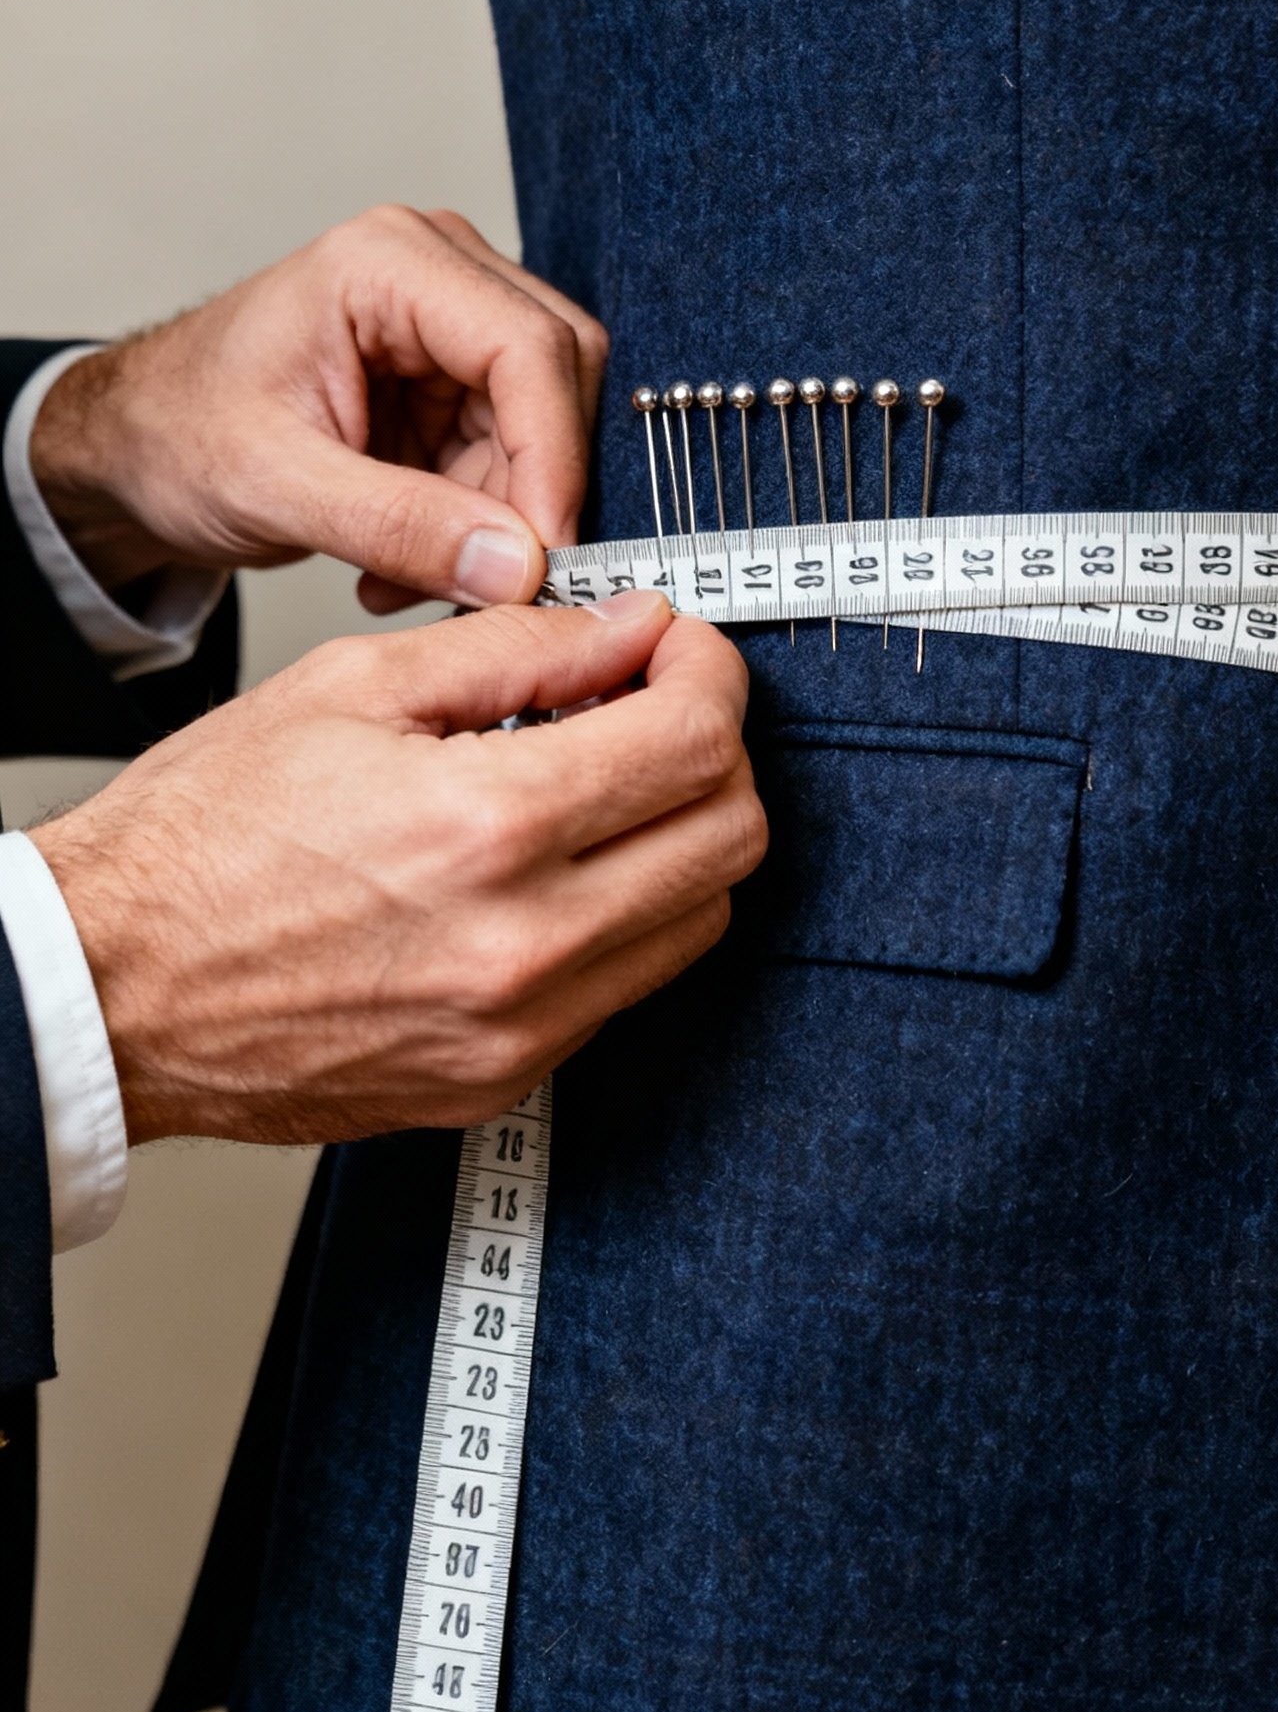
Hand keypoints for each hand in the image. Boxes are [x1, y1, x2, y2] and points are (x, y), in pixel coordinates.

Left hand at [27, 205, 608, 610]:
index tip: (545, 555)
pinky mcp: (457, 373)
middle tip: (488, 581)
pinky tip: (408, 559)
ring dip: (499, 516)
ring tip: (405, 576)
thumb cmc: (179, 432)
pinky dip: (479, 521)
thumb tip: (516, 566)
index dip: (552, 456)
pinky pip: (517, 453)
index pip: (526, 346)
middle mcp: (437, 268)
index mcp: (387, 261)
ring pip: (547, 424)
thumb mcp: (276, 489)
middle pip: (558, 376)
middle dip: (531, 490)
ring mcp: (453, 317)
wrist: (140, 441)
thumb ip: (399, 527)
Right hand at [32, 592, 764, 1144]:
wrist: (111, 985)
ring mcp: (519, 1031)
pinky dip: (623, 915)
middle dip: (716, 750)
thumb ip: (518, 650)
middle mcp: (524, 945)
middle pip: (732, 837)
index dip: (709, 671)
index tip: (679, 648)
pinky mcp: (501, 1082)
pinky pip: (625, 988)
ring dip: (681, 837)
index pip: (698, 742)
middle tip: (656, 706)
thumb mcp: (353, 684)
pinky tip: (551, 868)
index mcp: (489, 827)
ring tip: (599, 786)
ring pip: (700, 921)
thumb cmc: (202, 837)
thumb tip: (630, 629)